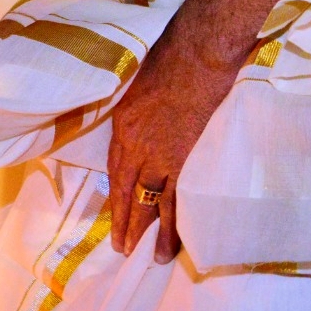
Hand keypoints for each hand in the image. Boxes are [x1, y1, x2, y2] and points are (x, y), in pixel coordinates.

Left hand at [107, 32, 236, 262]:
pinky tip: (176, 236)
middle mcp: (136, 145)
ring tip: (151, 255)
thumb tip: (137, 127)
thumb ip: (133, 112)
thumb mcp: (133, 86)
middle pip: (128, 191)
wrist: (195, 54)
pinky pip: (179, 196)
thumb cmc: (166, 60)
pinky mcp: (187, 157)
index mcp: (122, 127)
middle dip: (126, 222)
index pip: (115, 170)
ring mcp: (162, 154)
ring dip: (151, 230)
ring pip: (153, 201)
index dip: (116, 197)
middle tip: (124, 248)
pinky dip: (176, 219)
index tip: (115, 216)